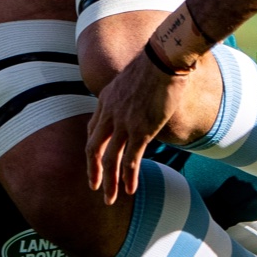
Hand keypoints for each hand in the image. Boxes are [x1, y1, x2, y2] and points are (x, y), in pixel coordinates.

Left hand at [85, 51, 180, 204]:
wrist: (164, 58)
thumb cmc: (156, 63)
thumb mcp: (134, 77)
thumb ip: (131, 92)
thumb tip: (140, 97)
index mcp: (106, 99)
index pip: (93, 128)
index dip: (93, 146)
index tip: (95, 159)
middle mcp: (110, 113)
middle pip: (94, 147)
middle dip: (93, 170)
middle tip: (94, 186)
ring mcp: (124, 122)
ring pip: (111, 158)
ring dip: (110, 181)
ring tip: (110, 198)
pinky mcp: (141, 130)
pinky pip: (131, 159)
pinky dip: (129, 177)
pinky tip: (130, 189)